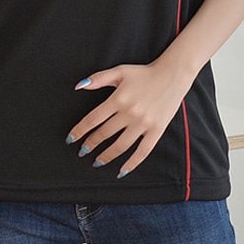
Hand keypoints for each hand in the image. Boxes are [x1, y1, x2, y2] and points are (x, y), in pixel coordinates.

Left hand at [65, 60, 194, 178]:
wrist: (172, 75)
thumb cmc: (143, 73)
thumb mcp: (119, 71)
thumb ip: (98, 79)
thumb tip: (78, 86)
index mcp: (118, 99)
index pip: (93, 119)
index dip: (80, 130)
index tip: (71, 139)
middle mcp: (129, 113)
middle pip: (104, 133)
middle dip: (90, 144)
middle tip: (82, 151)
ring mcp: (143, 123)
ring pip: (120, 146)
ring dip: (106, 156)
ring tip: (96, 161)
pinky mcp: (156, 131)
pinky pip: (142, 152)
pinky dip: (131, 164)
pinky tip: (121, 171)